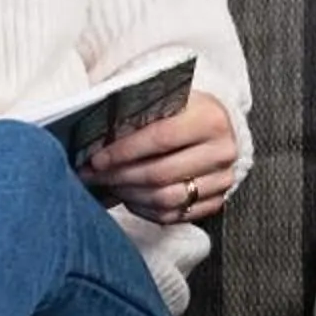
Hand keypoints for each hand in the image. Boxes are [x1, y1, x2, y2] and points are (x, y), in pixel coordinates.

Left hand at [79, 91, 239, 225]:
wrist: (215, 127)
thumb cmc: (183, 110)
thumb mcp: (166, 100)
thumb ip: (138, 115)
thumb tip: (96, 139)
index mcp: (210, 118)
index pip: (160, 138)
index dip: (124, 151)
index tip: (96, 158)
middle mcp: (222, 151)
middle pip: (160, 173)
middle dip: (119, 176)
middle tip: (92, 175)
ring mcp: (222, 179)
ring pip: (166, 199)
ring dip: (129, 195)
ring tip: (108, 186)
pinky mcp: (217, 201)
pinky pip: (174, 215)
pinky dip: (145, 210)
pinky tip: (129, 197)